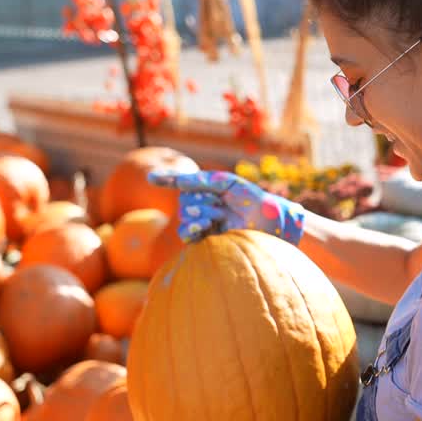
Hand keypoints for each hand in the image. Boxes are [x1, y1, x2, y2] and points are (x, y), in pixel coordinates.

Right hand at [148, 169, 304, 245]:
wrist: (270, 224)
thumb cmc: (253, 201)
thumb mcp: (228, 184)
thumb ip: (202, 181)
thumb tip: (178, 181)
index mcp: (211, 191)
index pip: (185, 184)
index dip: (168, 179)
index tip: (151, 179)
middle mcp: (206, 206)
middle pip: (185, 202)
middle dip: (199, 201)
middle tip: (220, 206)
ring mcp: (207, 224)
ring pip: (186, 218)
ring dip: (199, 215)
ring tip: (217, 218)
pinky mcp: (209, 241)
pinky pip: (188, 235)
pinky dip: (191, 230)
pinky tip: (203, 227)